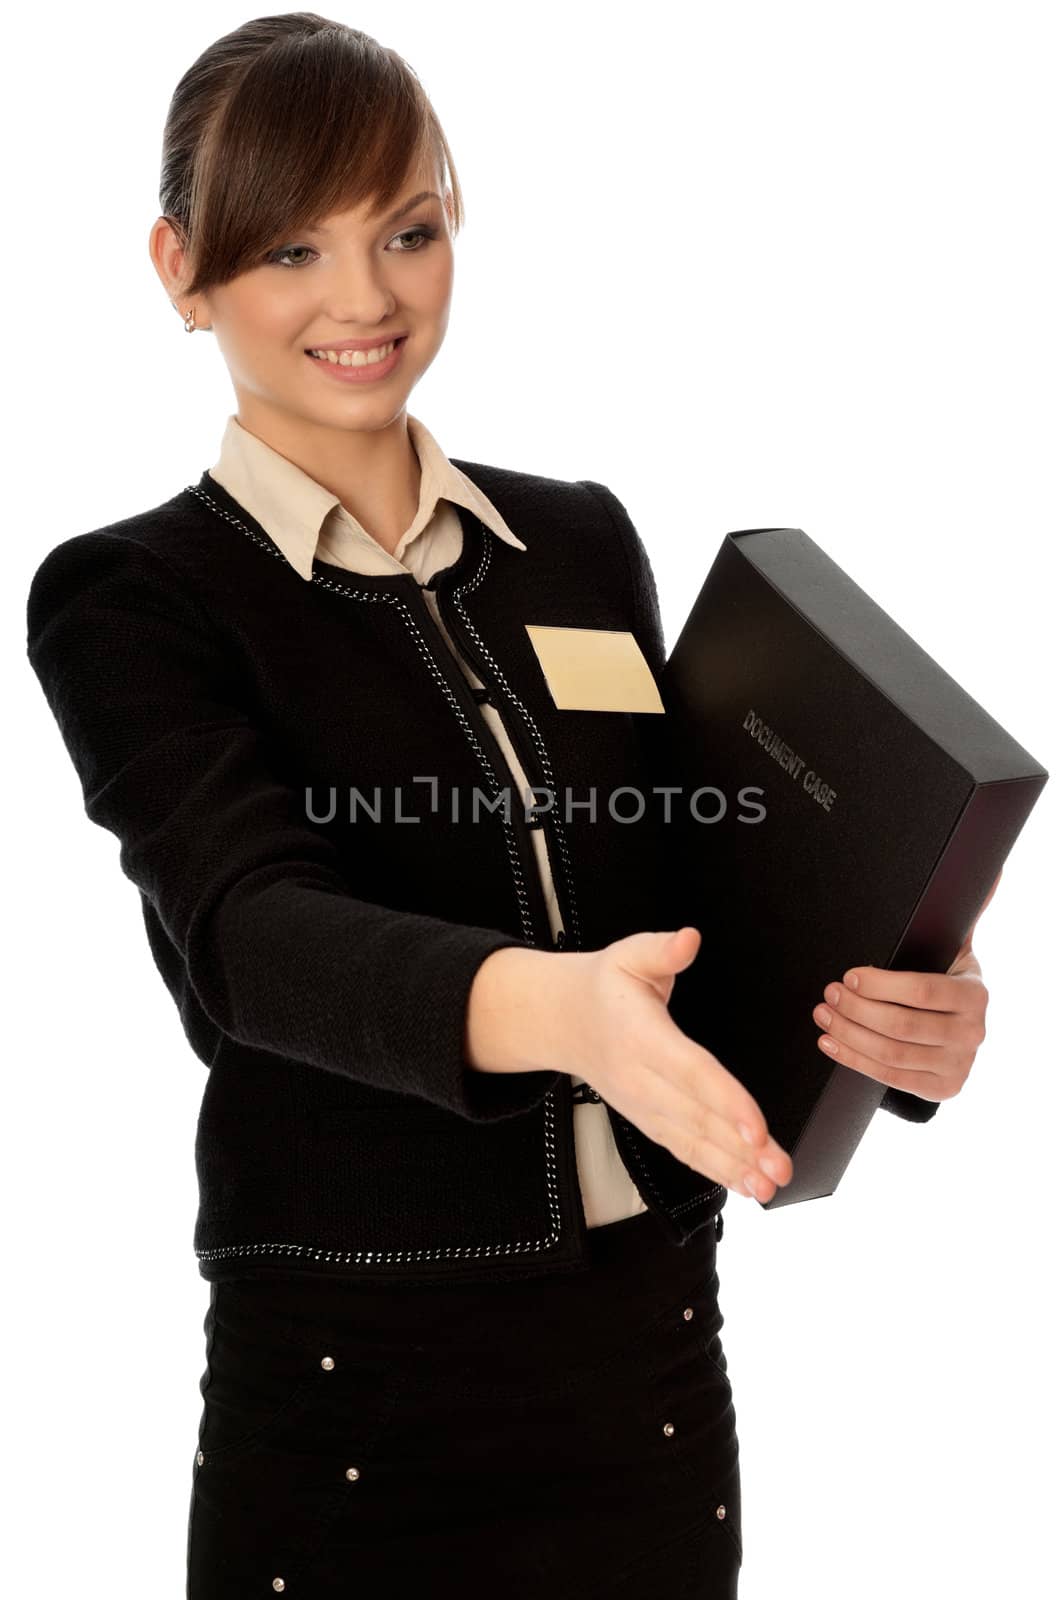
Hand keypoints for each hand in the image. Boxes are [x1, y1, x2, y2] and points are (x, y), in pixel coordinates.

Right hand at [570, 926, 793, 1201]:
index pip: (690, 1073)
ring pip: (690, 1141)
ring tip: (769, 1187)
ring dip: (732, 1168)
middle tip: (779, 1168)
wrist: (560, 1020)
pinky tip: (743, 1183)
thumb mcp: (627, 955)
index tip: (757, 1128)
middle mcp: (640, 1079)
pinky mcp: (645, 1119)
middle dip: (740, 1147)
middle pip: (696, 1118)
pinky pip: (680, 1148)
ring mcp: (641, 1105)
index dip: (726, 1101)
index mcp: (641, 1037)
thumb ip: (661, 950)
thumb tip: (689, 939)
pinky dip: (712, 1169)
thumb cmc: (602, 987)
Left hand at [810, 872, 998, 1103]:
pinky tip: (830, 1042)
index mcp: (975, 994)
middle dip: (856, 1009)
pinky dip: (853, 1059)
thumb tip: (990, 872)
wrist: (954, 1024)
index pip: (923, 991)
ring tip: (823, 1014)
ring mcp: (958, 1065)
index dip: (880, 985)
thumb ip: (961, 912)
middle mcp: (972, 1033)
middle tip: (828, 993)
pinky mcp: (940, 1088)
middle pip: (902, 1025)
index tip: (849, 976)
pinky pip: (888, 1077)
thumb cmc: (942, 976)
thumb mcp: (951, 946)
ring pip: (891, 1053)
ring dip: (849, 1033)